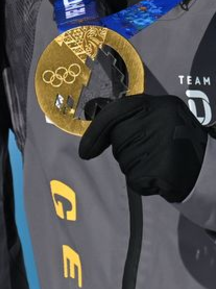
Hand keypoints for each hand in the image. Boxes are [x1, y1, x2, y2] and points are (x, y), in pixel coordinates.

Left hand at [79, 93, 209, 202]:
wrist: (213, 175)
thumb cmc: (181, 147)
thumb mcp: (164, 121)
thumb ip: (135, 119)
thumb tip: (95, 130)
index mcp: (163, 104)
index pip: (115, 112)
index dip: (96, 132)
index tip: (84, 151)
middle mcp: (163, 119)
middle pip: (118, 137)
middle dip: (126, 150)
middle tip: (150, 155)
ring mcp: (164, 144)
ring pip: (125, 159)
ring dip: (135, 166)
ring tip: (160, 164)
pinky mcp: (164, 169)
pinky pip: (135, 179)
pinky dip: (144, 183)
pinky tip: (161, 178)